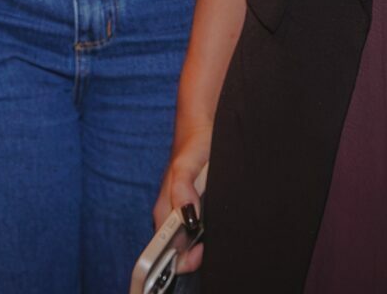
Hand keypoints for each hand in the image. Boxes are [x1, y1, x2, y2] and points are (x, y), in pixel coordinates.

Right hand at [153, 123, 210, 274]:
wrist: (204, 128)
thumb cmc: (192, 145)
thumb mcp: (185, 165)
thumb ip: (182, 189)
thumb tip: (188, 216)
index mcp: (164, 210)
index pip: (164, 248)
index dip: (180, 258)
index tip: (199, 252)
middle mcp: (173, 214)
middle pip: (179, 249)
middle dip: (195, 255)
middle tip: (213, 245)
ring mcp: (185, 212)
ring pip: (191, 240)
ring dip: (204, 243)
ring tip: (220, 235)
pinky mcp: (197, 206)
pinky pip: (201, 228)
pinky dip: (210, 232)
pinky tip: (222, 226)